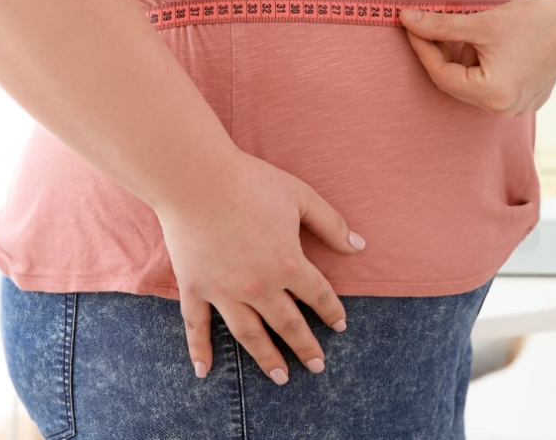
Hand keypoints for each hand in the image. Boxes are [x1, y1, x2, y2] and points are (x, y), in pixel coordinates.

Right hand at [154, 151, 365, 383]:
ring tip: (280, 378)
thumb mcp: (300, 196)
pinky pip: (197, 327)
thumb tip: (359, 246)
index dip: (332, 311)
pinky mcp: (195, 288)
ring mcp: (224, 291)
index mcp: (288, 263)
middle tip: (317, 366)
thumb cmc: (251, 182)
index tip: (340, 326)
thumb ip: (331, 224)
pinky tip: (204, 371)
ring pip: (250, 334)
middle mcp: (259, 286)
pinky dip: (200, 351)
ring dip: (266, 358)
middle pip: (288, 324)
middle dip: (305, 346)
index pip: (317, 295)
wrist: (196, 178)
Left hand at [400, 0, 555, 116]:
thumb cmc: (532, 20)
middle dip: (442, 54)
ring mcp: (517, 108)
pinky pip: (491, 86)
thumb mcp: (481, 22)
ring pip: (473, 84)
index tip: (410, 25)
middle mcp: (503, 110)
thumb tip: (406, 19)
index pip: (440, 74)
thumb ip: (440, 26)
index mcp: (491, 94)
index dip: (421, 48)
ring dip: (464, 59)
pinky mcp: (526, 100)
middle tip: (430, 26)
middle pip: (456, 83)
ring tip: (472, 31)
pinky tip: (488, 43)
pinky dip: (482, 66)